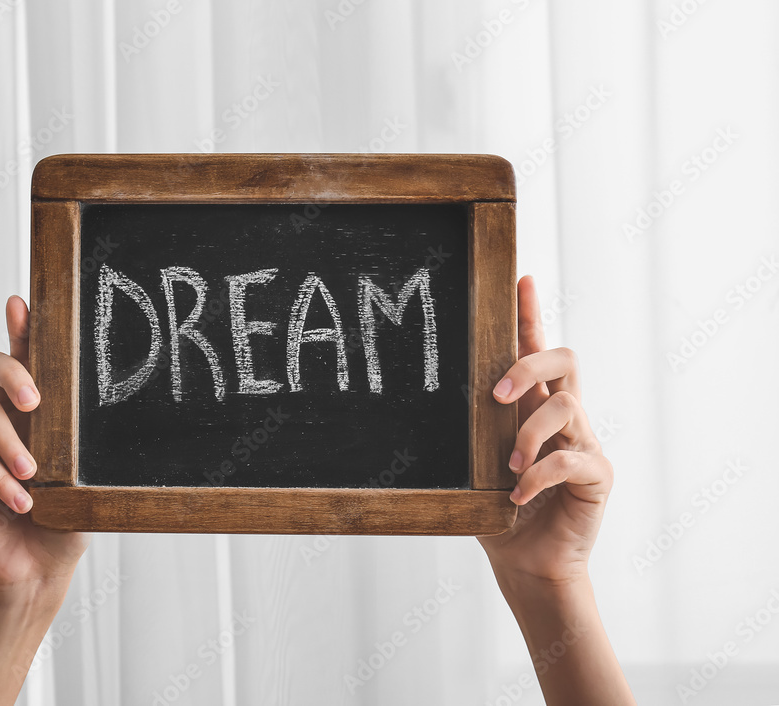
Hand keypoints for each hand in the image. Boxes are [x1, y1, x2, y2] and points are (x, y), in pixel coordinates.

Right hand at [0, 295, 89, 589]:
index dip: (22, 329)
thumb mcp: (88, 477)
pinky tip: (23, 501)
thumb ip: (89, 445)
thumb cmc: (68, 519)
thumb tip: (125, 414)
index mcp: (39, 412)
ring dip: (9, 440)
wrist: (40, 570)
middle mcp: (7, 420)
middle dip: (12, 373)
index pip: (29, 360)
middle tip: (35, 401)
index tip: (22, 304)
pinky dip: (0, 480)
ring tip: (34, 473)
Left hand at [477, 275, 612, 585]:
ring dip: (529, 433)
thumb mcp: (474, 464)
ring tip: (507, 464)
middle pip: (565, 359)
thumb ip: (468, 432)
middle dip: (530, 364)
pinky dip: (539, 475)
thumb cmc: (496, 510)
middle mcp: (564, 417)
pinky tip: (516, 495)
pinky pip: (572, 459)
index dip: (530, 313)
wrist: (526, 563)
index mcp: (533, 407)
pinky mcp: (597, 475)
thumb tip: (418, 404)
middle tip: (497, 394)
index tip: (520, 278)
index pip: (535, 349)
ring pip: (567, 406)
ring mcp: (584, 442)